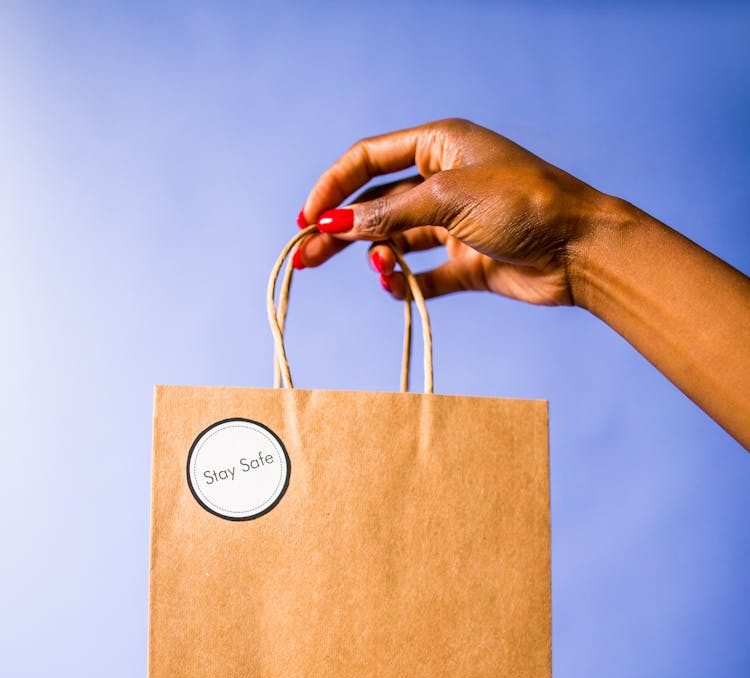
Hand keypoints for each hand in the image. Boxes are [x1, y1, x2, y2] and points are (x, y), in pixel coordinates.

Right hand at [295, 118, 608, 305]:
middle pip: (375, 204)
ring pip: (397, 241)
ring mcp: (454, 225)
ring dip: (379, 258)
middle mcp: (444, 182)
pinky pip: (422, 276)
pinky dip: (405, 285)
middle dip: (342, 231)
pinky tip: (396, 288)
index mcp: (439, 146)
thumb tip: (335, 226)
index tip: (307, 220)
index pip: (368, 160)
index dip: (334, 187)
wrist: (580, 250)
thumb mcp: (448, 199)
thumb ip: (388, 212)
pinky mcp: (467, 264)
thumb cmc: (524, 204)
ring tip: (381, 271)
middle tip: (308, 259)